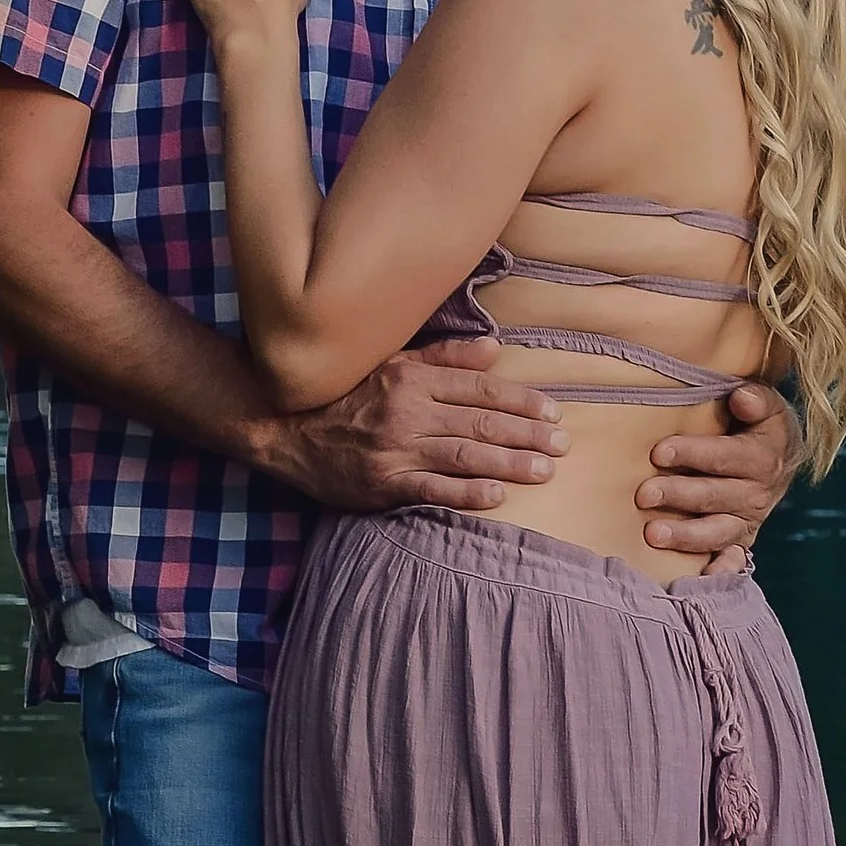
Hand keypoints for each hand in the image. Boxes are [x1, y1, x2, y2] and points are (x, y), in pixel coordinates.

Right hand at [255, 338, 567, 515]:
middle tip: (562, 444)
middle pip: (480, 423)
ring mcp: (395, 450)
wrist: (283, 429)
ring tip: (544, 470)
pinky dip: (466, 494)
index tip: (553, 412)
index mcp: (412, 378)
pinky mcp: (382, 485)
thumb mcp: (390, 363)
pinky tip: (496, 497)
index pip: (480, 388)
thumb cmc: (343, 394)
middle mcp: (407, 411)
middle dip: (527, 435)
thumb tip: (494, 349)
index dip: (521, 401)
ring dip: (510, 464)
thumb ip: (443, 357)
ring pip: (464, 456)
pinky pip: (431, 491)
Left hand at [638, 377, 803, 571]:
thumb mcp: (766, 407)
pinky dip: (718, 572)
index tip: (659, 452)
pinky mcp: (740, 542)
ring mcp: (747, 521)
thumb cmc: (758, 425)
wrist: (782, 458)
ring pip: (718, 532)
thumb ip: (756, 399)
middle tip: (644, 494)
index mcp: (764, 457)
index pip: (728, 457)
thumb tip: (741, 396)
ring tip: (652, 534)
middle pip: (718, 497)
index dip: (695, 454)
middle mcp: (758, 493)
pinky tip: (699, 580)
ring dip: (686, 536)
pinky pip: (732, 562)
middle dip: (680, 495)